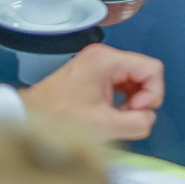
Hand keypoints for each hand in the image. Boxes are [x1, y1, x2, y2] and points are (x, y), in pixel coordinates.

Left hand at [19, 43, 163, 141]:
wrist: (32, 116)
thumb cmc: (58, 117)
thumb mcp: (105, 126)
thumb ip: (138, 123)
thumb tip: (149, 119)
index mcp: (107, 61)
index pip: (153, 69)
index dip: (153, 94)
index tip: (137, 111)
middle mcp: (103, 57)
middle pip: (145, 73)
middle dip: (142, 99)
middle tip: (127, 116)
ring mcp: (98, 65)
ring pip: (135, 80)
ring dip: (133, 101)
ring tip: (116, 117)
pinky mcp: (94, 75)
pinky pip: (122, 84)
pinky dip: (122, 101)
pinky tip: (111, 114)